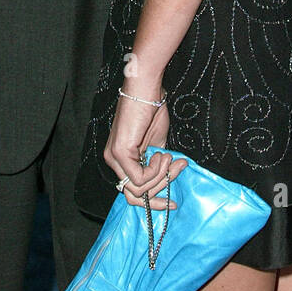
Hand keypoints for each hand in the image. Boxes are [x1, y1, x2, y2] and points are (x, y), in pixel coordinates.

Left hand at [103, 85, 185, 210]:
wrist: (146, 90)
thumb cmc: (151, 110)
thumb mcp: (158, 143)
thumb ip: (158, 164)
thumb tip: (169, 180)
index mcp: (121, 159)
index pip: (133, 192)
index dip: (154, 200)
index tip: (172, 201)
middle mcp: (113, 161)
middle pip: (134, 196)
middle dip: (160, 191)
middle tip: (178, 170)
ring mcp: (115, 157)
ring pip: (138, 190)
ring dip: (161, 177)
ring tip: (170, 156)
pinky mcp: (120, 152)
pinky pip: (139, 178)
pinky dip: (155, 171)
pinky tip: (162, 154)